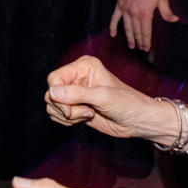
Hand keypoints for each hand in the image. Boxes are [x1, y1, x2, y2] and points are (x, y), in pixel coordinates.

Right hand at [46, 55, 161, 139]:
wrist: (137, 120)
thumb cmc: (127, 103)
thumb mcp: (102, 97)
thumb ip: (77, 94)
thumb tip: (52, 92)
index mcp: (84, 66)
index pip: (55, 78)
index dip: (57, 95)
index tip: (69, 109)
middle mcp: (76, 77)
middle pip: (51, 93)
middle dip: (64, 107)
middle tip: (85, 111)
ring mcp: (75, 93)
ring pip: (52, 105)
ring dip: (68, 115)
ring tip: (88, 113)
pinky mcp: (75, 107)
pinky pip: (57, 114)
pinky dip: (67, 121)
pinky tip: (86, 118)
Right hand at [112, 0, 175, 51]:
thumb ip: (167, 11)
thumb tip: (174, 20)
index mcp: (145, 13)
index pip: (146, 32)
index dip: (146, 41)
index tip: (146, 48)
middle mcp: (134, 14)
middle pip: (136, 32)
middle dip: (139, 41)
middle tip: (140, 49)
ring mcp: (125, 11)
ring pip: (126, 28)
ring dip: (129, 38)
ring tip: (131, 46)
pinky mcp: (118, 6)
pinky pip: (114, 19)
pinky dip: (113, 27)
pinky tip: (113, 35)